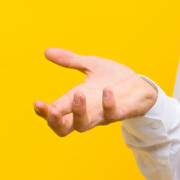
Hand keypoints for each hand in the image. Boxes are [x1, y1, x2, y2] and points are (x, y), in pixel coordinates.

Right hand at [33, 47, 157, 136]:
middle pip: (63, 129)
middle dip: (55, 122)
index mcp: (76, 101)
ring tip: (78, 94)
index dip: (44, 112)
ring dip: (78, 112)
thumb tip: (46, 51)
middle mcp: (87, 111)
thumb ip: (71, 60)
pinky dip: (108, 103)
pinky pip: (112, 115)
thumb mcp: (91, 65)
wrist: (142, 85)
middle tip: (52, 110)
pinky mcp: (120, 113)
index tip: (37, 103)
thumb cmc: (115, 78)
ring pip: (84, 125)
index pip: (54, 113)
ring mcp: (103, 114)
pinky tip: (107, 91)